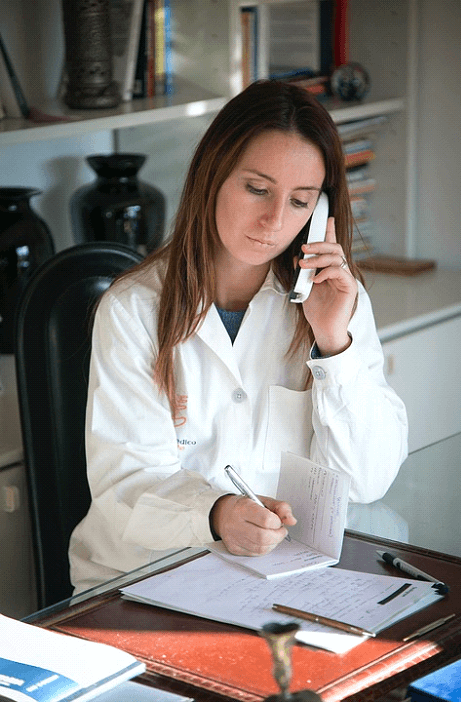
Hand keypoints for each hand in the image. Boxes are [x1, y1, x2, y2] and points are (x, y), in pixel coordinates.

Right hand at [210, 494, 296, 555]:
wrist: (222, 513)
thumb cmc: (244, 506)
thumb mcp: (263, 500)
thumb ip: (281, 507)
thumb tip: (292, 521)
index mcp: (243, 508)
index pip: (266, 520)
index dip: (277, 522)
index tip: (277, 521)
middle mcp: (235, 524)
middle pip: (263, 537)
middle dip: (278, 536)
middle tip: (280, 531)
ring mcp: (233, 538)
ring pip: (261, 548)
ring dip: (273, 543)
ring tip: (272, 534)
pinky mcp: (234, 549)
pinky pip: (255, 554)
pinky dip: (265, 548)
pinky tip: (264, 541)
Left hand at [299, 217, 357, 355]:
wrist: (324, 329)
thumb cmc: (317, 310)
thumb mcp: (305, 287)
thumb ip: (303, 272)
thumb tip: (297, 257)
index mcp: (330, 269)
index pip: (331, 247)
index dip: (329, 231)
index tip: (326, 217)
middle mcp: (340, 271)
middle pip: (334, 248)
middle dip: (319, 244)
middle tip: (304, 247)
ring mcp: (346, 278)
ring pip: (337, 257)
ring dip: (319, 258)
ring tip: (304, 264)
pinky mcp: (349, 287)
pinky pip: (339, 272)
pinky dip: (326, 272)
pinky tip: (316, 279)